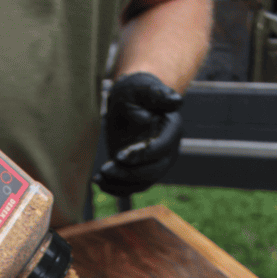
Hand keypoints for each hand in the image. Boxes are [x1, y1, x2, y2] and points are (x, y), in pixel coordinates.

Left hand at [93, 71, 182, 196]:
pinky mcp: (144, 170)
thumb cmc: (136, 92)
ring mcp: (158, 162)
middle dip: (130, 173)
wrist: (132, 101)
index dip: (142, 155)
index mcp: (172, 129)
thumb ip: (157, 94)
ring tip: (99, 177)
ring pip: (144, 182)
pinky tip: (100, 182)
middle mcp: (169, 150)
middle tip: (105, 169)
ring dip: (122, 183)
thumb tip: (177, 102)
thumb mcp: (142, 88)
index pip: (161, 149)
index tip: (119, 156)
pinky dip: (118, 188)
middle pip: (155, 170)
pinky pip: (134, 186)